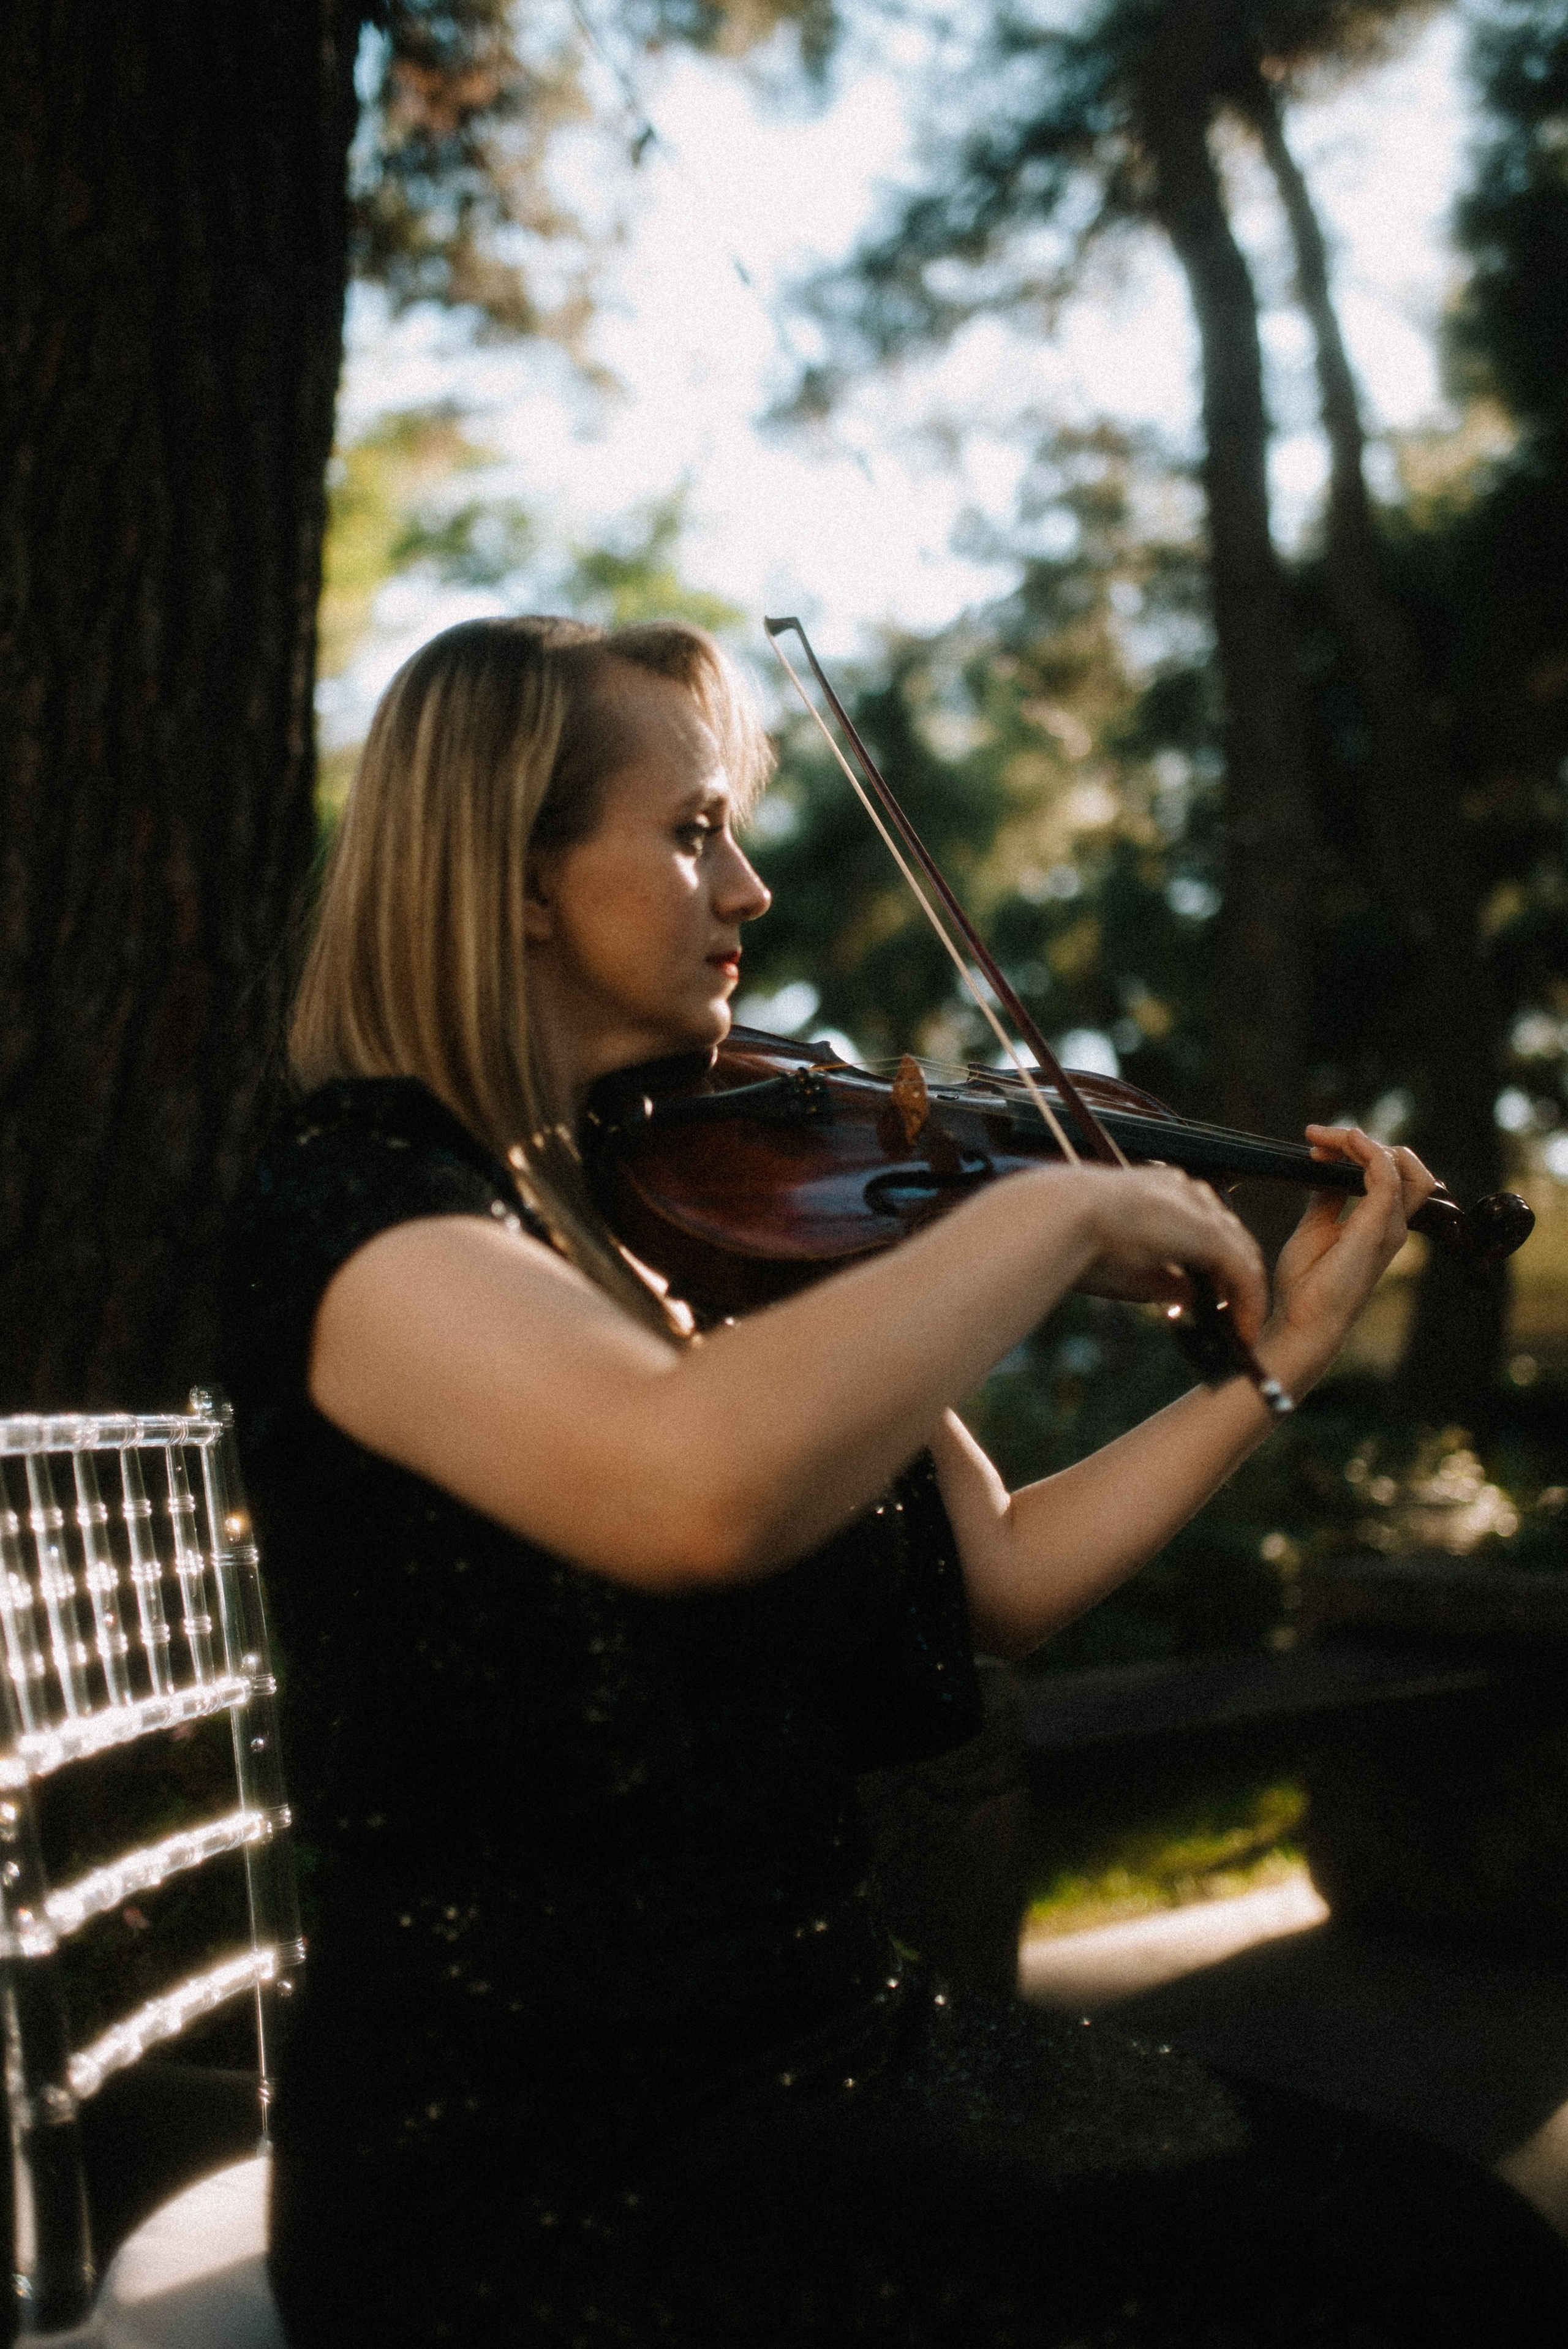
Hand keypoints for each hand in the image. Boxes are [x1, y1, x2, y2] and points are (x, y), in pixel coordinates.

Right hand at [1072, 1164, 1269, 1340]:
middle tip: (1232, 1319)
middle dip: (1233, 1282)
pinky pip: (1244, 1274)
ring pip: (1241, 1256)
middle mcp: (1187, 1194)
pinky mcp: (1211, 1234)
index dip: (1209, 1266)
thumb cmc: (1081, 1241)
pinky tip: (1242, 1332)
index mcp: (1162, 1193)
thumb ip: (1167, 1279)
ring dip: (1245, 1296)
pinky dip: (1248, 1304)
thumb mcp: (1132, 1267)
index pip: (1201, 1228)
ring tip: (1241, 1331)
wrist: (1066, 1219)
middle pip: (1229, 1240)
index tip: (1206, 1301)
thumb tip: (1194, 1297)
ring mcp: (1202, 1210)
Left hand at [1258, 1126, 1437, 1393]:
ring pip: (1403, 1165)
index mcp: (1380, 1224)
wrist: (1301, 1322)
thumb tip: (1326, 1171)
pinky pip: (1387, 1177)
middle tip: (1319, 1137)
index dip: (1358, 1150)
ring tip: (1325, 1137)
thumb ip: (1327, 1199)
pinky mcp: (1375, 1229)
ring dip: (1361, 1141)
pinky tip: (1346, 1140)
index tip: (1316, 1147)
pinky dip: (1369, 1151)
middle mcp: (1391, 1224)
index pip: (1392, 1173)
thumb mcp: (1315, 1228)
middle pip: (1406, 1166)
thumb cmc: (1307, 1285)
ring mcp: (1388, 1227)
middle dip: (1364, 1141)